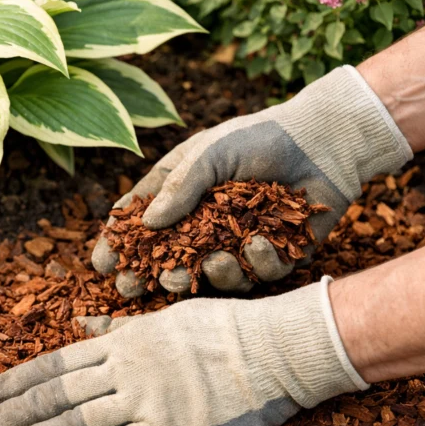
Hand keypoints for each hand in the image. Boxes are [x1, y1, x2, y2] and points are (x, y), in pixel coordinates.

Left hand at [0, 278, 367, 425]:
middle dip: (12, 414)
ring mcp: (147, 400)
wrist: (277, 348)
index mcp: (125, 340)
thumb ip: (118, 329)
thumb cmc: (224, 329)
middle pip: (56, 394)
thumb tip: (79, 327)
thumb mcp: (164, 317)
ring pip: (76, 421)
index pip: (58, 362)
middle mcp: (127, 369)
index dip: (19, 380)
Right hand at [93, 66, 412, 297]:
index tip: (101, 265)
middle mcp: (206, 227)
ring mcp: (240, 245)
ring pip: (215, 278)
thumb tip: (148, 224)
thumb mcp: (210, 153)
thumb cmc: (259, 137)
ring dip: (209, 275)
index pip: (140, 228)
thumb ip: (179, 187)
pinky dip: (258, 261)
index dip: (119, 247)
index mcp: (181, 198)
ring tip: (213, 262)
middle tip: (137, 287)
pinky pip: (261, 275)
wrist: (322, 139)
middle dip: (152, 278)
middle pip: (171, 264)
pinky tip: (260, 240)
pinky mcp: (277, 256)